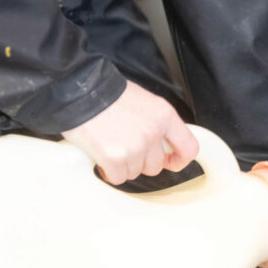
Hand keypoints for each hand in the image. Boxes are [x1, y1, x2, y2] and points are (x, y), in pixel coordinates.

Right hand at [61, 81, 198, 184]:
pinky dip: (108, 171)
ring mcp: (134, 146)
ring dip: (123, 165)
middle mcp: (153, 132)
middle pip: (155, 166)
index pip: (189, 148)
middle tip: (125, 148)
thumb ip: (157, 122)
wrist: (79, 90)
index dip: (179, 160)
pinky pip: (118, 177)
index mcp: (164, 115)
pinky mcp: (114, 158)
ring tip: (110, 145)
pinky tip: (102, 156)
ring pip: (135, 173)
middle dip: (140, 162)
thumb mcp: (144, 101)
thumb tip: (163, 144)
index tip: (169, 162)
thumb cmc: (107, 93)